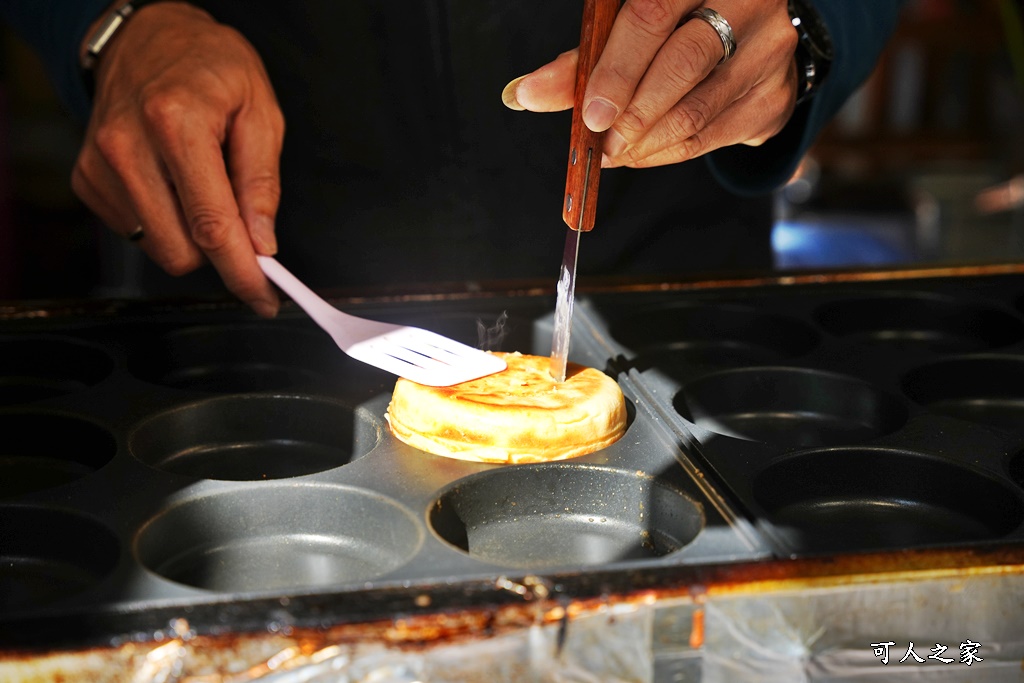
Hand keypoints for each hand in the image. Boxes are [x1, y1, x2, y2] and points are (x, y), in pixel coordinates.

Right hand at [72, 2, 283, 316]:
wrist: (148, 38)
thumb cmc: (210, 67)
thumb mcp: (260, 111)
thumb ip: (261, 183)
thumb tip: (262, 243)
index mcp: (176, 123)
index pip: (211, 225)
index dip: (242, 273)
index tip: (264, 299)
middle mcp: (127, 147)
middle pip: (181, 250)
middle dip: (221, 253)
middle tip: (244, 228)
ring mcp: (100, 166)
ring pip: (159, 249)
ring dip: (192, 236)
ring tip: (203, 185)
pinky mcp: (87, 180)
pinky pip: (138, 233)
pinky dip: (166, 221)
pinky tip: (173, 183)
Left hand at [502, 0, 797, 168]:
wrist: (751, 36)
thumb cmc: (680, 22)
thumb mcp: (634, 22)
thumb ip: (585, 57)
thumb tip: (525, 93)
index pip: (654, 16)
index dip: (616, 70)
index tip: (588, 112)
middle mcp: (749, 5)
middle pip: (683, 65)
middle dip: (632, 114)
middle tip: (600, 142)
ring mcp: (769, 53)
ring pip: (698, 111)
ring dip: (645, 143)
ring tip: (613, 152)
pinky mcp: (775, 98)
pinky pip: (712, 138)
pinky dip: (667, 153)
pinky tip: (640, 154)